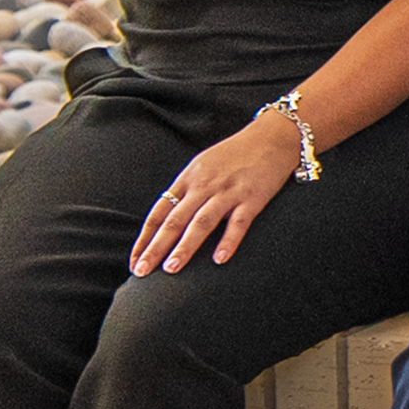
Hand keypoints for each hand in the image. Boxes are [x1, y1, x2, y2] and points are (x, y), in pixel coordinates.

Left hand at [129, 111, 303, 274]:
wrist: (274, 136)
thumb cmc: (237, 153)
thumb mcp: (203, 166)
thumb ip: (187, 190)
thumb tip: (168, 220)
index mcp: (188, 179)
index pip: (159, 213)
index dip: (145, 239)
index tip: (134, 261)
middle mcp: (204, 185)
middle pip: (174, 220)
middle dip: (156, 248)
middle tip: (142, 272)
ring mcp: (228, 192)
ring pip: (201, 222)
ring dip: (185, 247)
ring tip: (172, 269)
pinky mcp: (253, 197)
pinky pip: (238, 222)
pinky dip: (228, 241)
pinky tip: (219, 259)